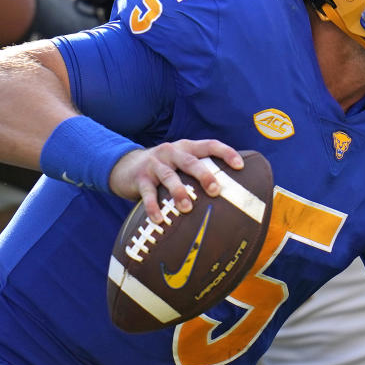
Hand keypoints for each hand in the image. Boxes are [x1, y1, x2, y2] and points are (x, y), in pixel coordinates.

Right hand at [109, 139, 242, 222]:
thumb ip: (198, 170)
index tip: (240, 166)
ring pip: (169, 177)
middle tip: (215, 190)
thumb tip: (230, 192)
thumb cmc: (164, 169)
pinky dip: (153, 207)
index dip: (226, 152)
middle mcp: (171, 152)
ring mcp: (155, 164)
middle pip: (191, 161)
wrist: (125, 166)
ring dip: (179, 192)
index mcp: (186, 147)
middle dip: (204, 175)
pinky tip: (159, 220)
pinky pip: (148, 194)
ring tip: (187, 208)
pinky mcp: (140, 179)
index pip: (209, 145)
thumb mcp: (180, 163)